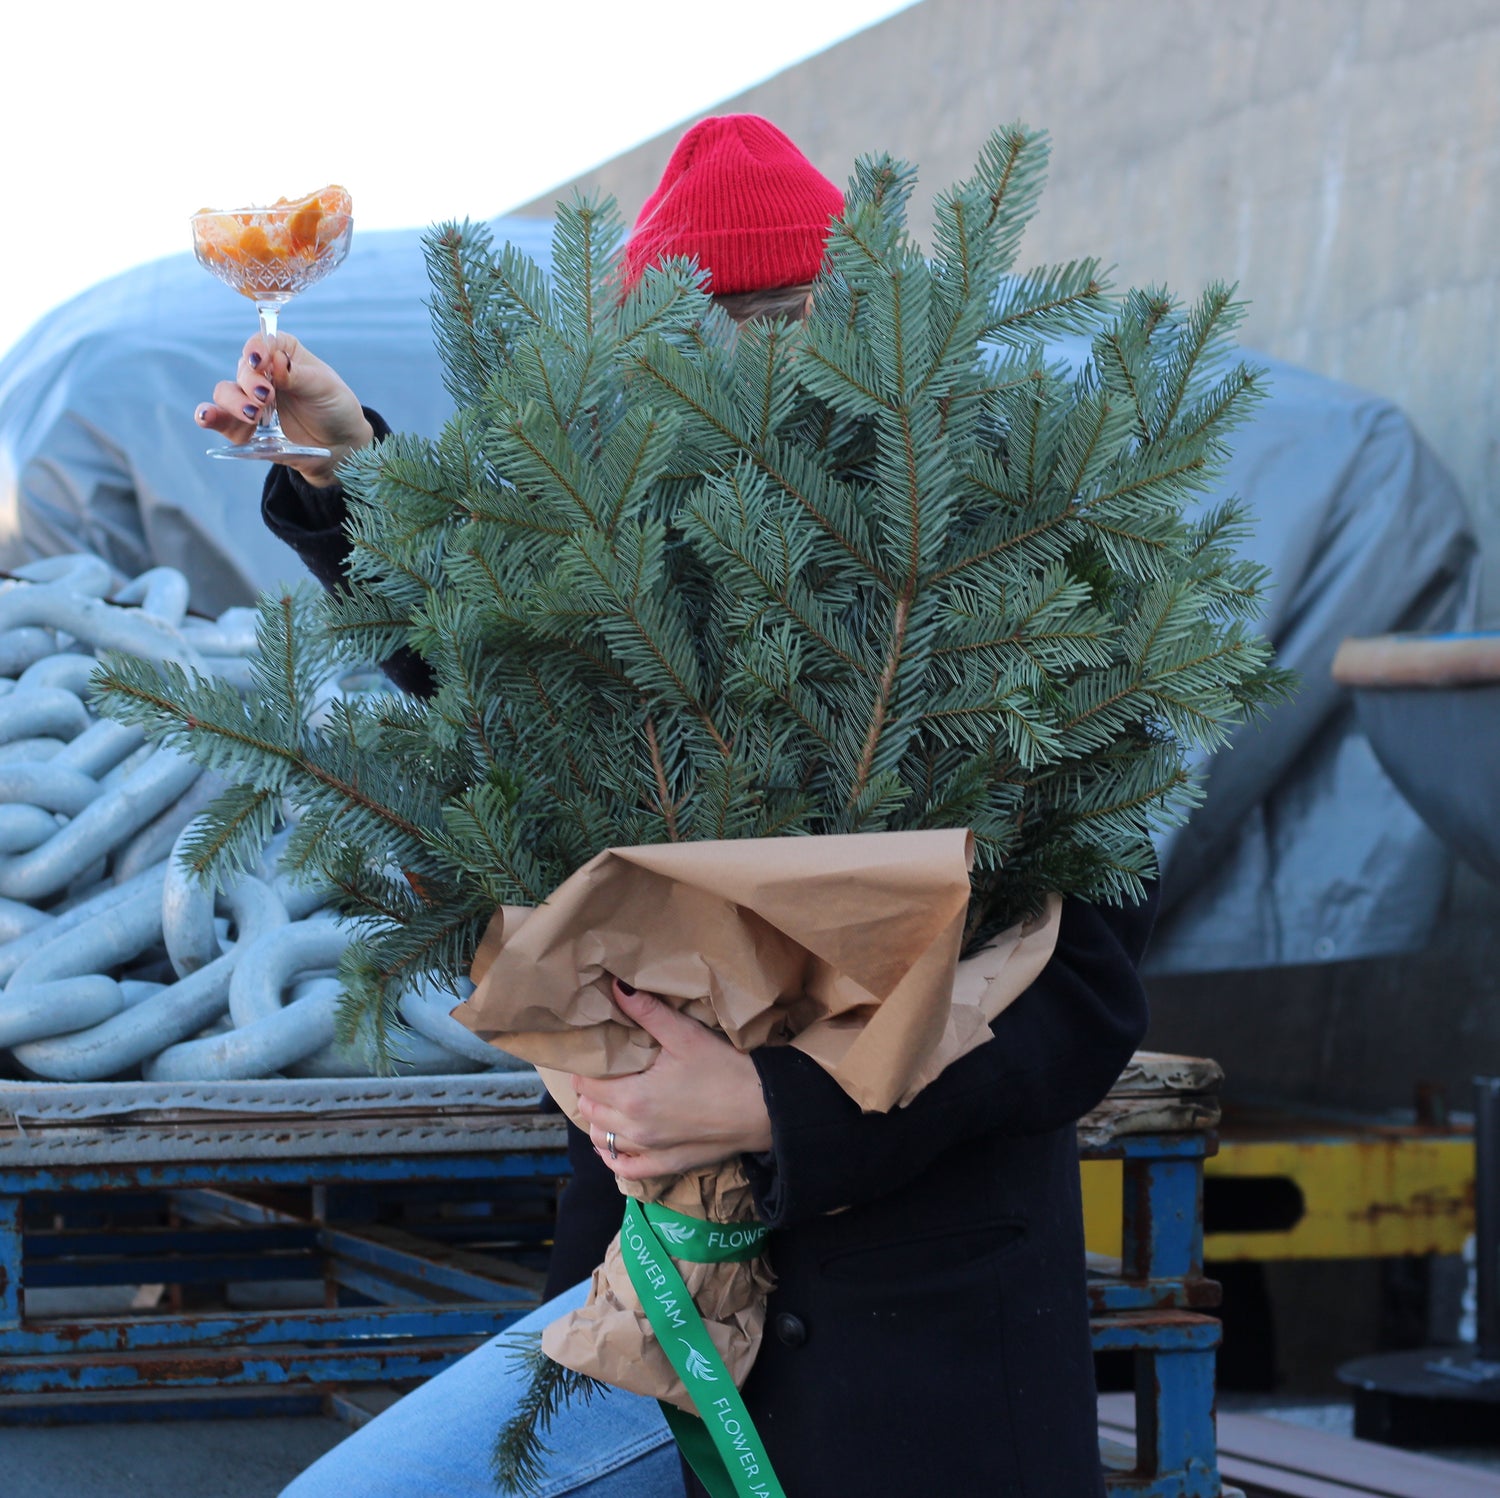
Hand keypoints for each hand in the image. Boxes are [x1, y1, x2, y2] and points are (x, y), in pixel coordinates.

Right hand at [194, 333, 373, 484]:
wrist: (341, 446)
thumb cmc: (335, 408)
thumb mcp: (324, 387)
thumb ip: (298, 375)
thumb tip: (277, 360)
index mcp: (284, 354)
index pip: (261, 343)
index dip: (257, 350)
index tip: (261, 362)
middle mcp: (263, 374)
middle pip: (242, 369)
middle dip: (250, 382)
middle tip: (266, 396)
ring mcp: (252, 400)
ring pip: (226, 393)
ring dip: (233, 401)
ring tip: (253, 414)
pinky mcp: (246, 427)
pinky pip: (222, 420)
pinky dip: (211, 417)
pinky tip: (206, 417)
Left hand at [573, 979, 772, 1180]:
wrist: (763, 1109)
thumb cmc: (725, 1069)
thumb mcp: (685, 1035)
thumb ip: (647, 1012)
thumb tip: (616, 986)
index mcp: (633, 1097)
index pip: (586, 1084)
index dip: (585, 1067)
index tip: (593, 1055)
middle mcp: (635, 1129)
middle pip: (590, 1111)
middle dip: (590, 1091)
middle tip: (603, 1073)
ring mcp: (651, 1152)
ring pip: (603, 1141)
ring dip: (599, 1121)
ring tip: (609, 1101)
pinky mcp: (668, 1165)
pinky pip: (627, 1170)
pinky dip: (614, 1157)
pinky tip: (616, 1145)